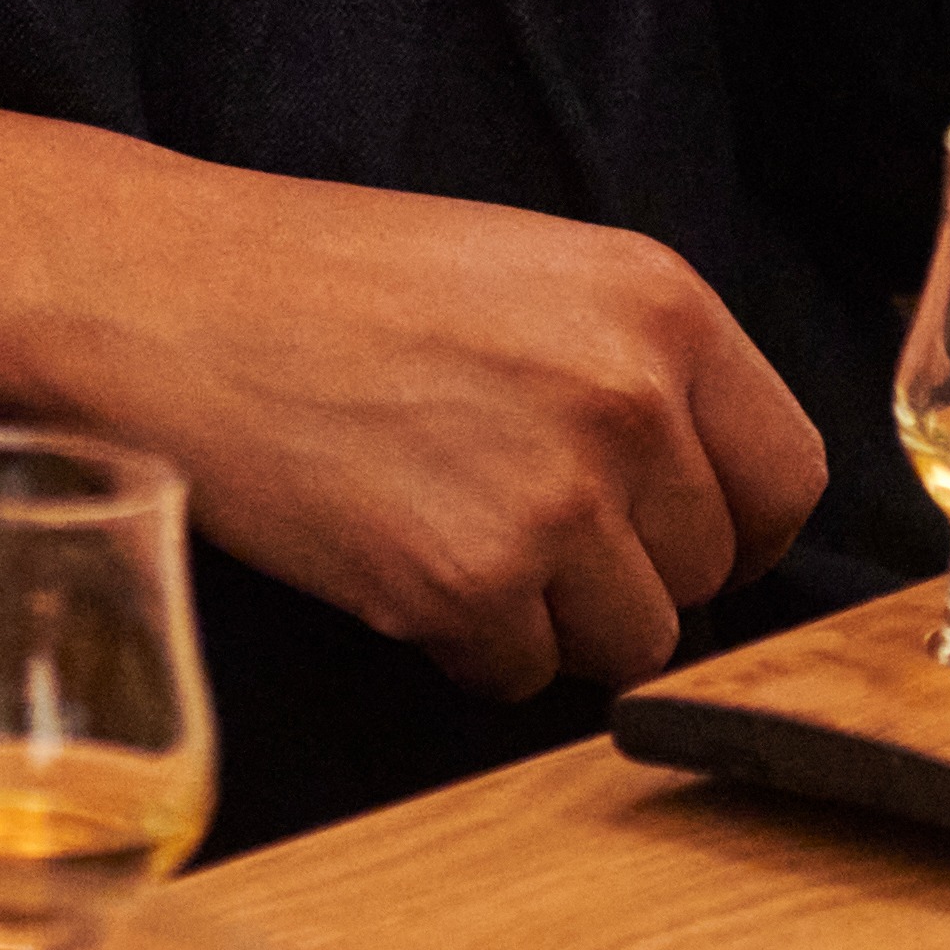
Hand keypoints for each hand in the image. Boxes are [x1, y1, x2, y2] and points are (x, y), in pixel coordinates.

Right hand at [0, 105, 817, 702]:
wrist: (163, 294)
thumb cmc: (331, 281)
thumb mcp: (527, 272)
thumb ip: (639, 369)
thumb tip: (714, 504)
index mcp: (660, 302)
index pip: (786, 478)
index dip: (725, 525)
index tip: (661, 533)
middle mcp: (629, 396)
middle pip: (707, 574)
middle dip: (622, 574)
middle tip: (511, 522)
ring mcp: (552, 495)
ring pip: (628, 642)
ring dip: (546, 620)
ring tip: (446, 534)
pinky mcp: (466, 583)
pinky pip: (518, 678)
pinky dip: (460, 647)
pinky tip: (391, 560)